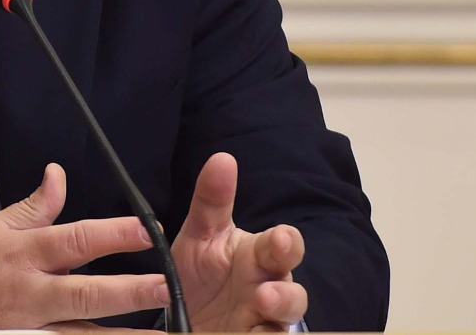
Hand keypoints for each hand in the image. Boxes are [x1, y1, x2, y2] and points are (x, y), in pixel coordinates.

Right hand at [0, 163, 166, 332]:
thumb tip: (59, 174)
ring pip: (83, 334)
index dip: (113, 234)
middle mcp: (30, 292)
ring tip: (160, 333)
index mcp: (24, 253)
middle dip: (129, 290)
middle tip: (167, 287)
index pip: (76, 240)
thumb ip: (35, 206)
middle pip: (86, 292)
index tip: (148, 230)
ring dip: (121, 334)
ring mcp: (29, 328)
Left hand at [167, 152, 307, 331]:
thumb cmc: (201, 271)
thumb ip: (212, 200)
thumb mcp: (201, 235)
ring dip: (274, 323)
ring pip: (284, 328)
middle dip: (285, 296)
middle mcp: (268, 293)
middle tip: (266, 293)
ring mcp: (262, 324)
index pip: (283, 247)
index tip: (281, 240)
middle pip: (293, 297)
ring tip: (259, 312)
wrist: (182, 316)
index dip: (286, 244)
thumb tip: (223, 158)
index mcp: (258, 259)